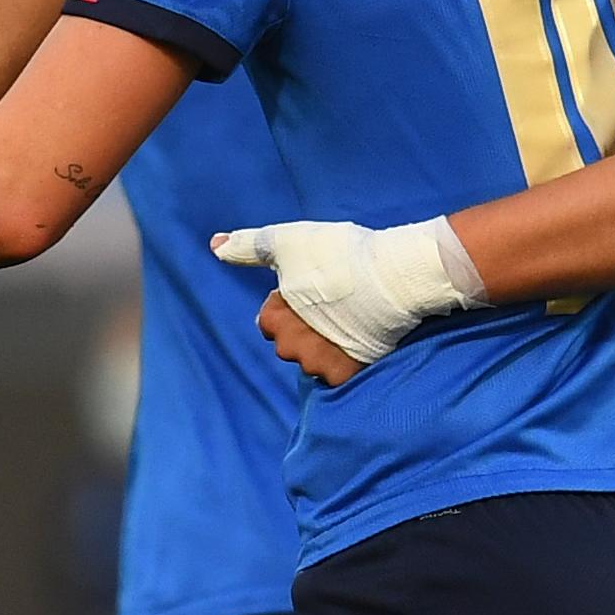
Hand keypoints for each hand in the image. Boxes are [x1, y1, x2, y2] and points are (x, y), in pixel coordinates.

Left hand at [212, 215, 479, 368]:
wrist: (399, 274)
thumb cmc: (340, 254)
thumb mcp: (287, 241)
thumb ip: (248, 247)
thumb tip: (215, 245)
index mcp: (274, 324)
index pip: (268, 321)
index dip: (287, 302)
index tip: (311, 287)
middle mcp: (295, 352)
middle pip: (290, 341)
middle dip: (303, 324)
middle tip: (333, 299)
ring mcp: (325, 366)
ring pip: (314, 357)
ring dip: (325, 341)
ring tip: (351, 313)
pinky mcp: (355, 373)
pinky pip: (339, 371)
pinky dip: (347, 356)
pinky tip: (362, 333)